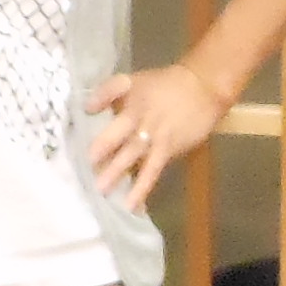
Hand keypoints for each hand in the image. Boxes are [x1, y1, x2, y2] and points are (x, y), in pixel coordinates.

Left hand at [88, 62, 227, 210]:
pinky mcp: (168, 150)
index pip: (110, 92)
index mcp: (131, 95)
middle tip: (84, 165)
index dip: (97, 101)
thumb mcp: (136, 80)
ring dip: (117, 171)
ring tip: (101, 189)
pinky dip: (142, 187)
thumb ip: (109, 91)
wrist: (203, 89)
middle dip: (102, 147)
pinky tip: (131, 204)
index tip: (81, 114)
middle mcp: (141, 115)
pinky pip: (153, 170)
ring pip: (133, 153)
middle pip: (119, 130)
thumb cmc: (165, 86)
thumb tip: (86, 107)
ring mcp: (155, 134)